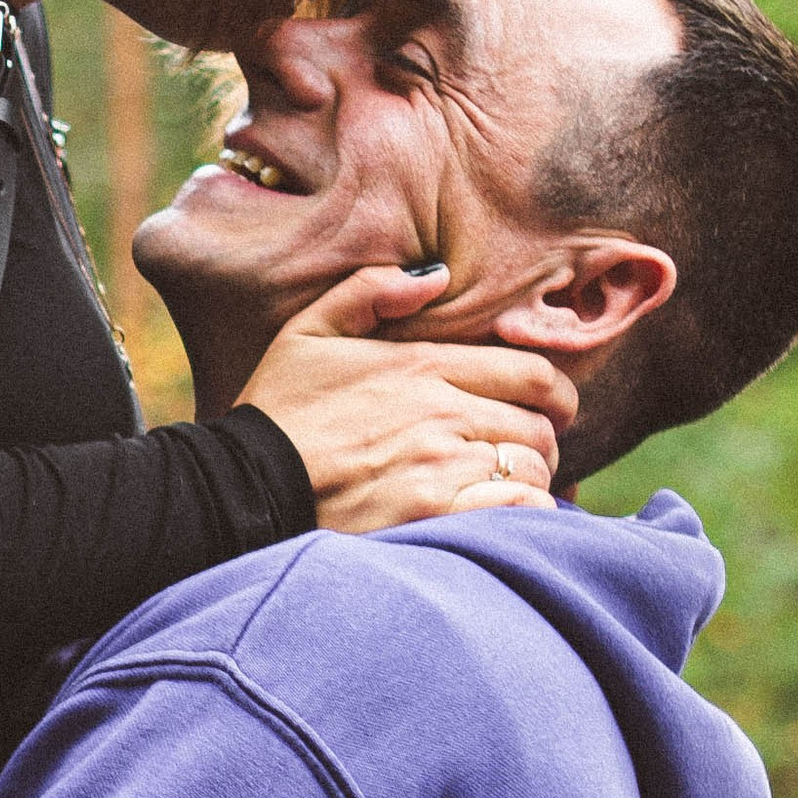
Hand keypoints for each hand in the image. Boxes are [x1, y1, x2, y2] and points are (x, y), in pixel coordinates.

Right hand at [236, 263, 576, 532]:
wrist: (241, 485)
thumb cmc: (275, 411)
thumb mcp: (308, 331)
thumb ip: (371, 290)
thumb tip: (436, 277)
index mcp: (423, 364)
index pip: (532, 374)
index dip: (556, 397)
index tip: (550, 413)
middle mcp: (442, 410)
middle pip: (538, 427)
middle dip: (540, 445)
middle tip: (521, 460)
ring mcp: (439, 463)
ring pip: (530, 470)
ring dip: (527, 484)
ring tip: (501, 494)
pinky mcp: (432, 513)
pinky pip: (514, 509)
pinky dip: (520, 516)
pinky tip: (497, 520)